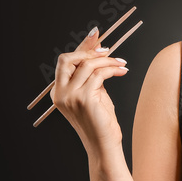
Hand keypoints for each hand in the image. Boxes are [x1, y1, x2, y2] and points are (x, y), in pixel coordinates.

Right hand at [50, 27, 129, 154]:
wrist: (104, 145)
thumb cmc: (101, 122)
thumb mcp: (94, 94)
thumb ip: (92, 75)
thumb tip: (99, 51)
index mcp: (59, 92)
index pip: (66, 62)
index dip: (81, 46)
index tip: (96, 35)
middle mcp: (60, 93)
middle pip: (68, 58)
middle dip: (89, 50)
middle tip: (109, 51)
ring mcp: (70, 96)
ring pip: (87, 65)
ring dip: (108, 60)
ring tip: (121, 63)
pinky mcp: (84, 99)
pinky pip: (99, 75)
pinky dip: (112, 69)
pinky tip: (122, 71)